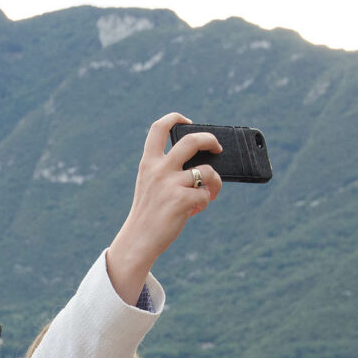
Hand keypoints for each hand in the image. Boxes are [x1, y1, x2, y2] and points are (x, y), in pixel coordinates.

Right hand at [106, 112, 221, 302]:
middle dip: (211, 140)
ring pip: (207, 171)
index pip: (159, 128)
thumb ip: (169, 171)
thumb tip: (204, 164)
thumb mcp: (152, 185)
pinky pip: (206, 195)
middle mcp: (158, 169)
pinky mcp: (181, 201)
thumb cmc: (150, 213)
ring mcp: (170, 184)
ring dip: (215, 182)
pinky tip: (195, 210)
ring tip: (211, 192)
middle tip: (218, 149)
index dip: (175, 117)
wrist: (138, 240)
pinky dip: (206, 202)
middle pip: (192, 141)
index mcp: (148, 163)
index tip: (188, 120)